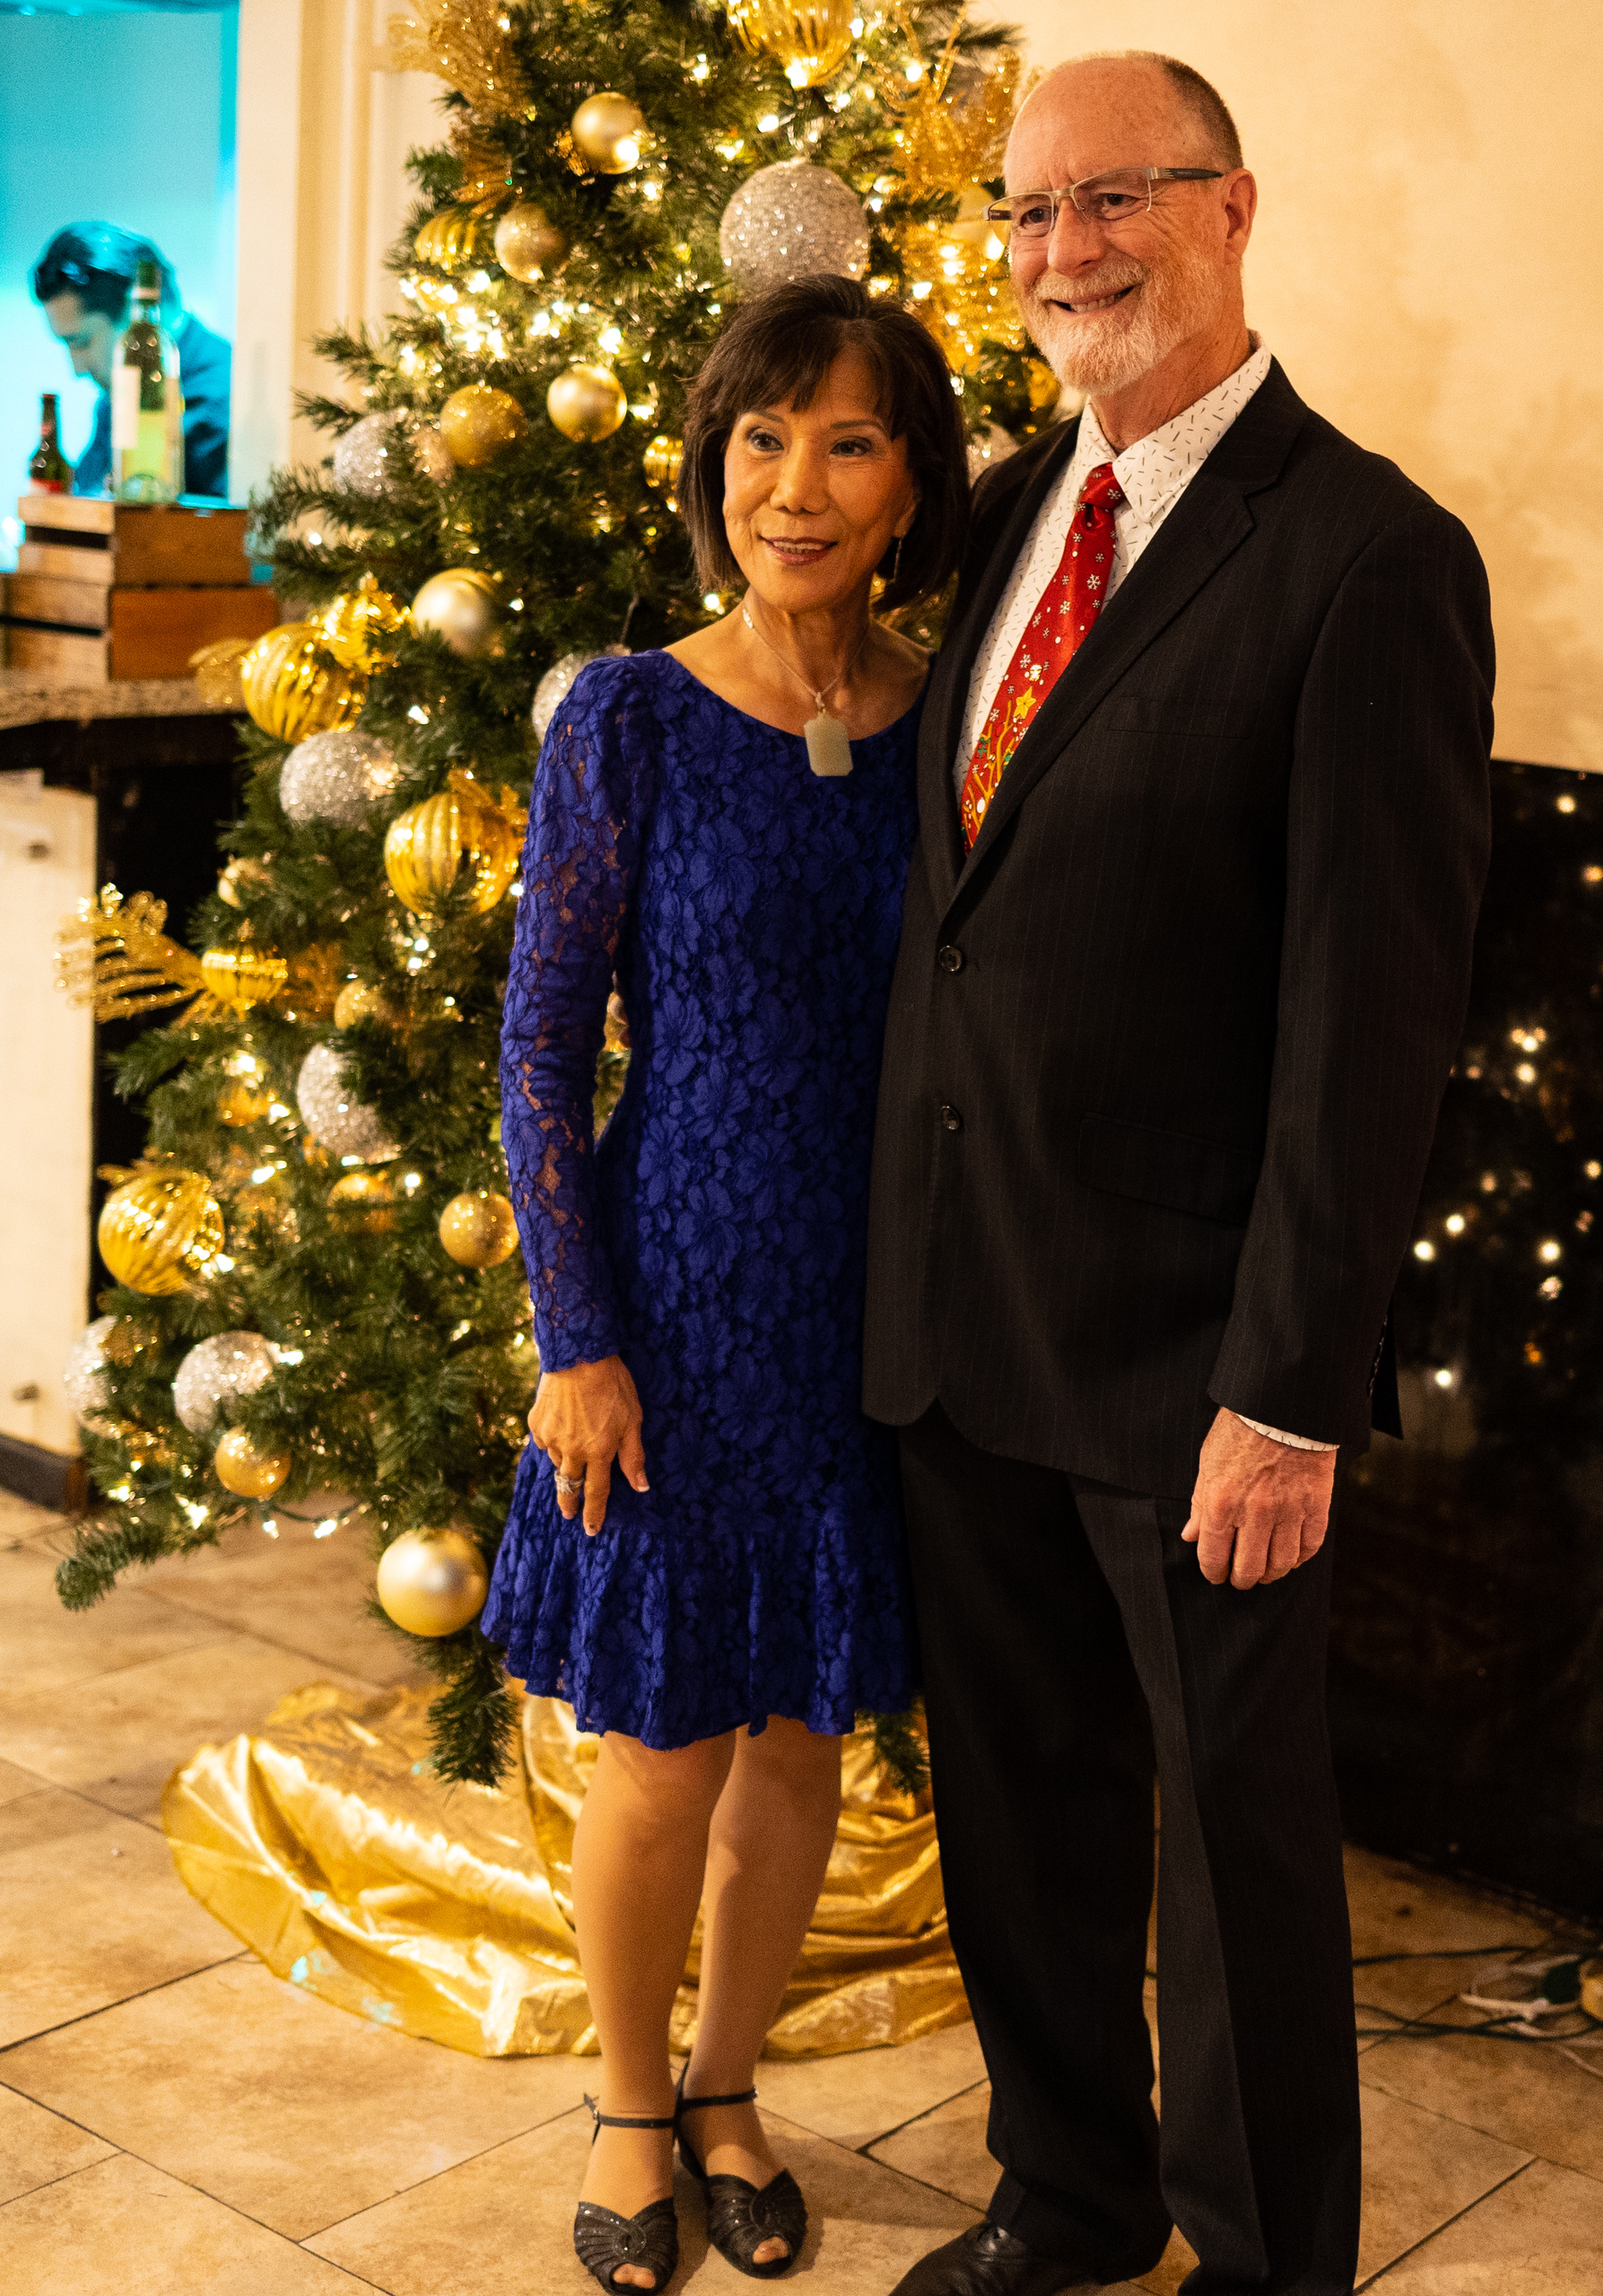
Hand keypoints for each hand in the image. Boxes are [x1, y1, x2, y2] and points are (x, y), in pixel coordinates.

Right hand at [528, 1356, 648, 1535]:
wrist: (578, 1354)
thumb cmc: (613, 1384)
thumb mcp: (633, 1418)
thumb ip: (634, 1455)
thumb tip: (641, 1487)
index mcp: (599, 1451)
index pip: (597, 1492)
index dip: (595, 1513)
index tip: (592, 1530)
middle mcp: (572, 1450)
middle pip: (570, 1486)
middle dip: (569, 1503)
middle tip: (568, 1513)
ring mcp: (551, 1437)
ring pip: (557, 1460)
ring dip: (565, 1461)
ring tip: (574, 1443)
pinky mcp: (536, 1423)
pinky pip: (545, 1440)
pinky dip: (553, 1439)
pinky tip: (563, 1423)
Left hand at [1181, 1408, 1334, 1588]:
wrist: (1281, 1407)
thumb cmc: (1239, 1432)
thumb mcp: (1208, 1464)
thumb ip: (1199, 1503)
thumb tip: (1191, 1535)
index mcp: (1221, 1502)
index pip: (1214, 1557)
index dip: (1213, 1573)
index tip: (1215, 1575)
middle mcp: (1254, 1513)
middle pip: (1248, 1569)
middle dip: (1241, 1580)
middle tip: (1240, 1579)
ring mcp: (1288, 1511)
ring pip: (1280, 1564)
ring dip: (1271, 1574)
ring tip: (1265, 1572)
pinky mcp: (1316, 1506)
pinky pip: (1309, 1547)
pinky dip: (1299, 1558)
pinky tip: (1291, 1557)